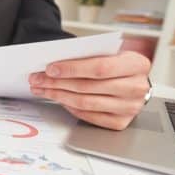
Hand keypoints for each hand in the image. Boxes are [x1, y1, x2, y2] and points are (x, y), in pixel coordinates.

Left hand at [28, 51, 151, 130]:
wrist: (134, 80)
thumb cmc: (119, 63)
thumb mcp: (110, 52)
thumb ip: (89, 55)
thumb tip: (55, 65)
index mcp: (137, 65)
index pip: (99, 68)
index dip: (72, 69)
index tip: (50, 68)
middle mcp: (136, 88)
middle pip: (88, 87)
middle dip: (57, 83)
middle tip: (38, 79)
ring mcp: (129, 108)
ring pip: (85, 103)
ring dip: (58, 95)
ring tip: (42, 89)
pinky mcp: (120, 122)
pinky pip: (88, 116)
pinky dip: (70, 107)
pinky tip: (59, 98)